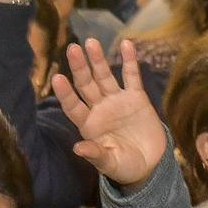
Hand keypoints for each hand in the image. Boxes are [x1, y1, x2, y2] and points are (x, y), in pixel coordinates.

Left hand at [51, 39, 167, 189]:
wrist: (150, 163)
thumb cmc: (125, 166)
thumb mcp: (110, 163)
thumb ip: (96, 155)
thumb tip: (77, 148)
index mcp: (88, 125)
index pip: (73, 106)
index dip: (65, 93)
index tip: (57, 78)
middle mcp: (99, 108)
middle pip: (86, 85)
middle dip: (79, 67)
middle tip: (72, 48)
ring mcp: (117, 100)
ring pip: (104, 76)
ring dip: (98, 59)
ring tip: (91, 41)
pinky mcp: (136, 97)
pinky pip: (131, 76)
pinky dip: (129, 61)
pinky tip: (127, 44)